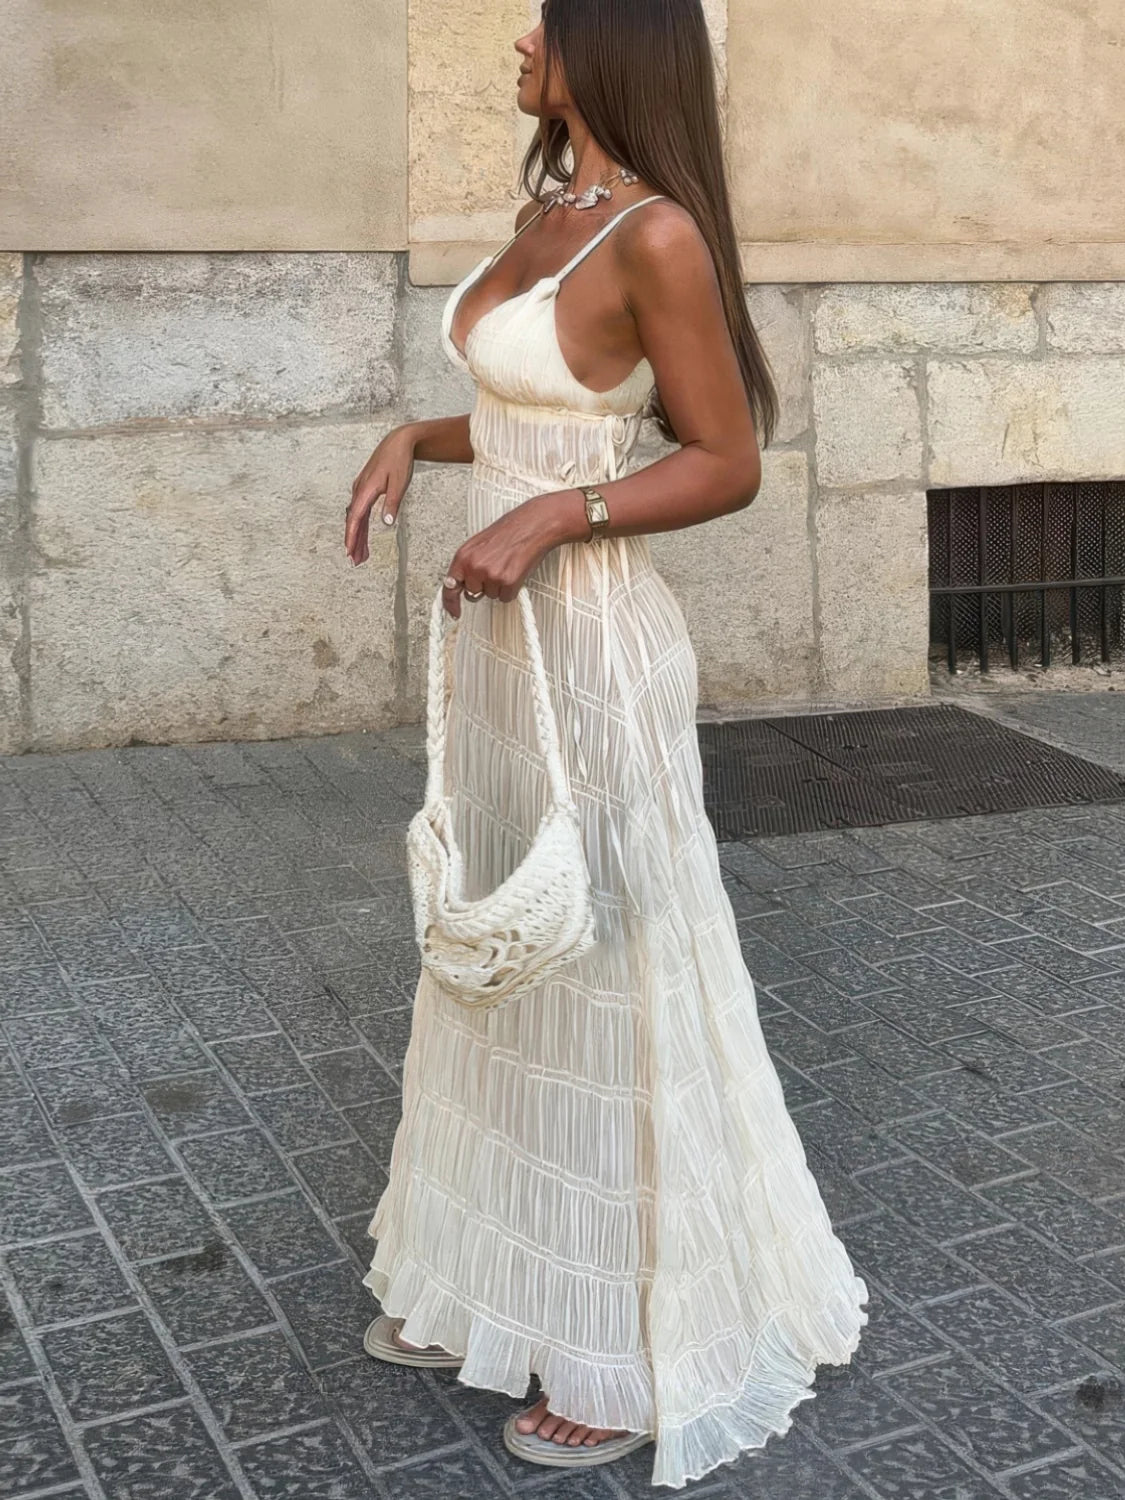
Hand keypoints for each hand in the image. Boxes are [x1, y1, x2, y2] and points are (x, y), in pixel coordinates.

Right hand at [345, 426, 416, 565]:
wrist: (399, 441)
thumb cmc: (399, 460)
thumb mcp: (399, 483)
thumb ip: (392, 503)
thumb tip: (386, 523)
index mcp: (366, 490)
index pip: (356, 518)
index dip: (352, 536)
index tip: (349, 551)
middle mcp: (360, 490)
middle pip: (354, 521)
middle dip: (353, 542)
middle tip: (355, 561)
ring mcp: (362, 489)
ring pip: (357, 517)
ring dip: (358, 535)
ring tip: (360, 554)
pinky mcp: (366, 489)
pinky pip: (361, 511)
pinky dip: (362, 524)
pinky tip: (363, 535)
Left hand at [442, 496, 562, 618]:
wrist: (532, 525)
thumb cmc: (509, 531)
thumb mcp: (478, 544)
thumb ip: (467, 564)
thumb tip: (461, 582)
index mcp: (463, 556)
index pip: (450, 586)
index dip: (450, 602)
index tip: (453, 612)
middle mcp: (474, 567)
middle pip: (473, 593)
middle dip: (482, 586)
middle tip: (494, 569)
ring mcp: (491, 576)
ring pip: (491, 595)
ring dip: (498, 586)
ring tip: (506, 565)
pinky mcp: (508, 583)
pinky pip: (506, 597)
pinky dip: (511, 589)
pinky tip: (514, 571)